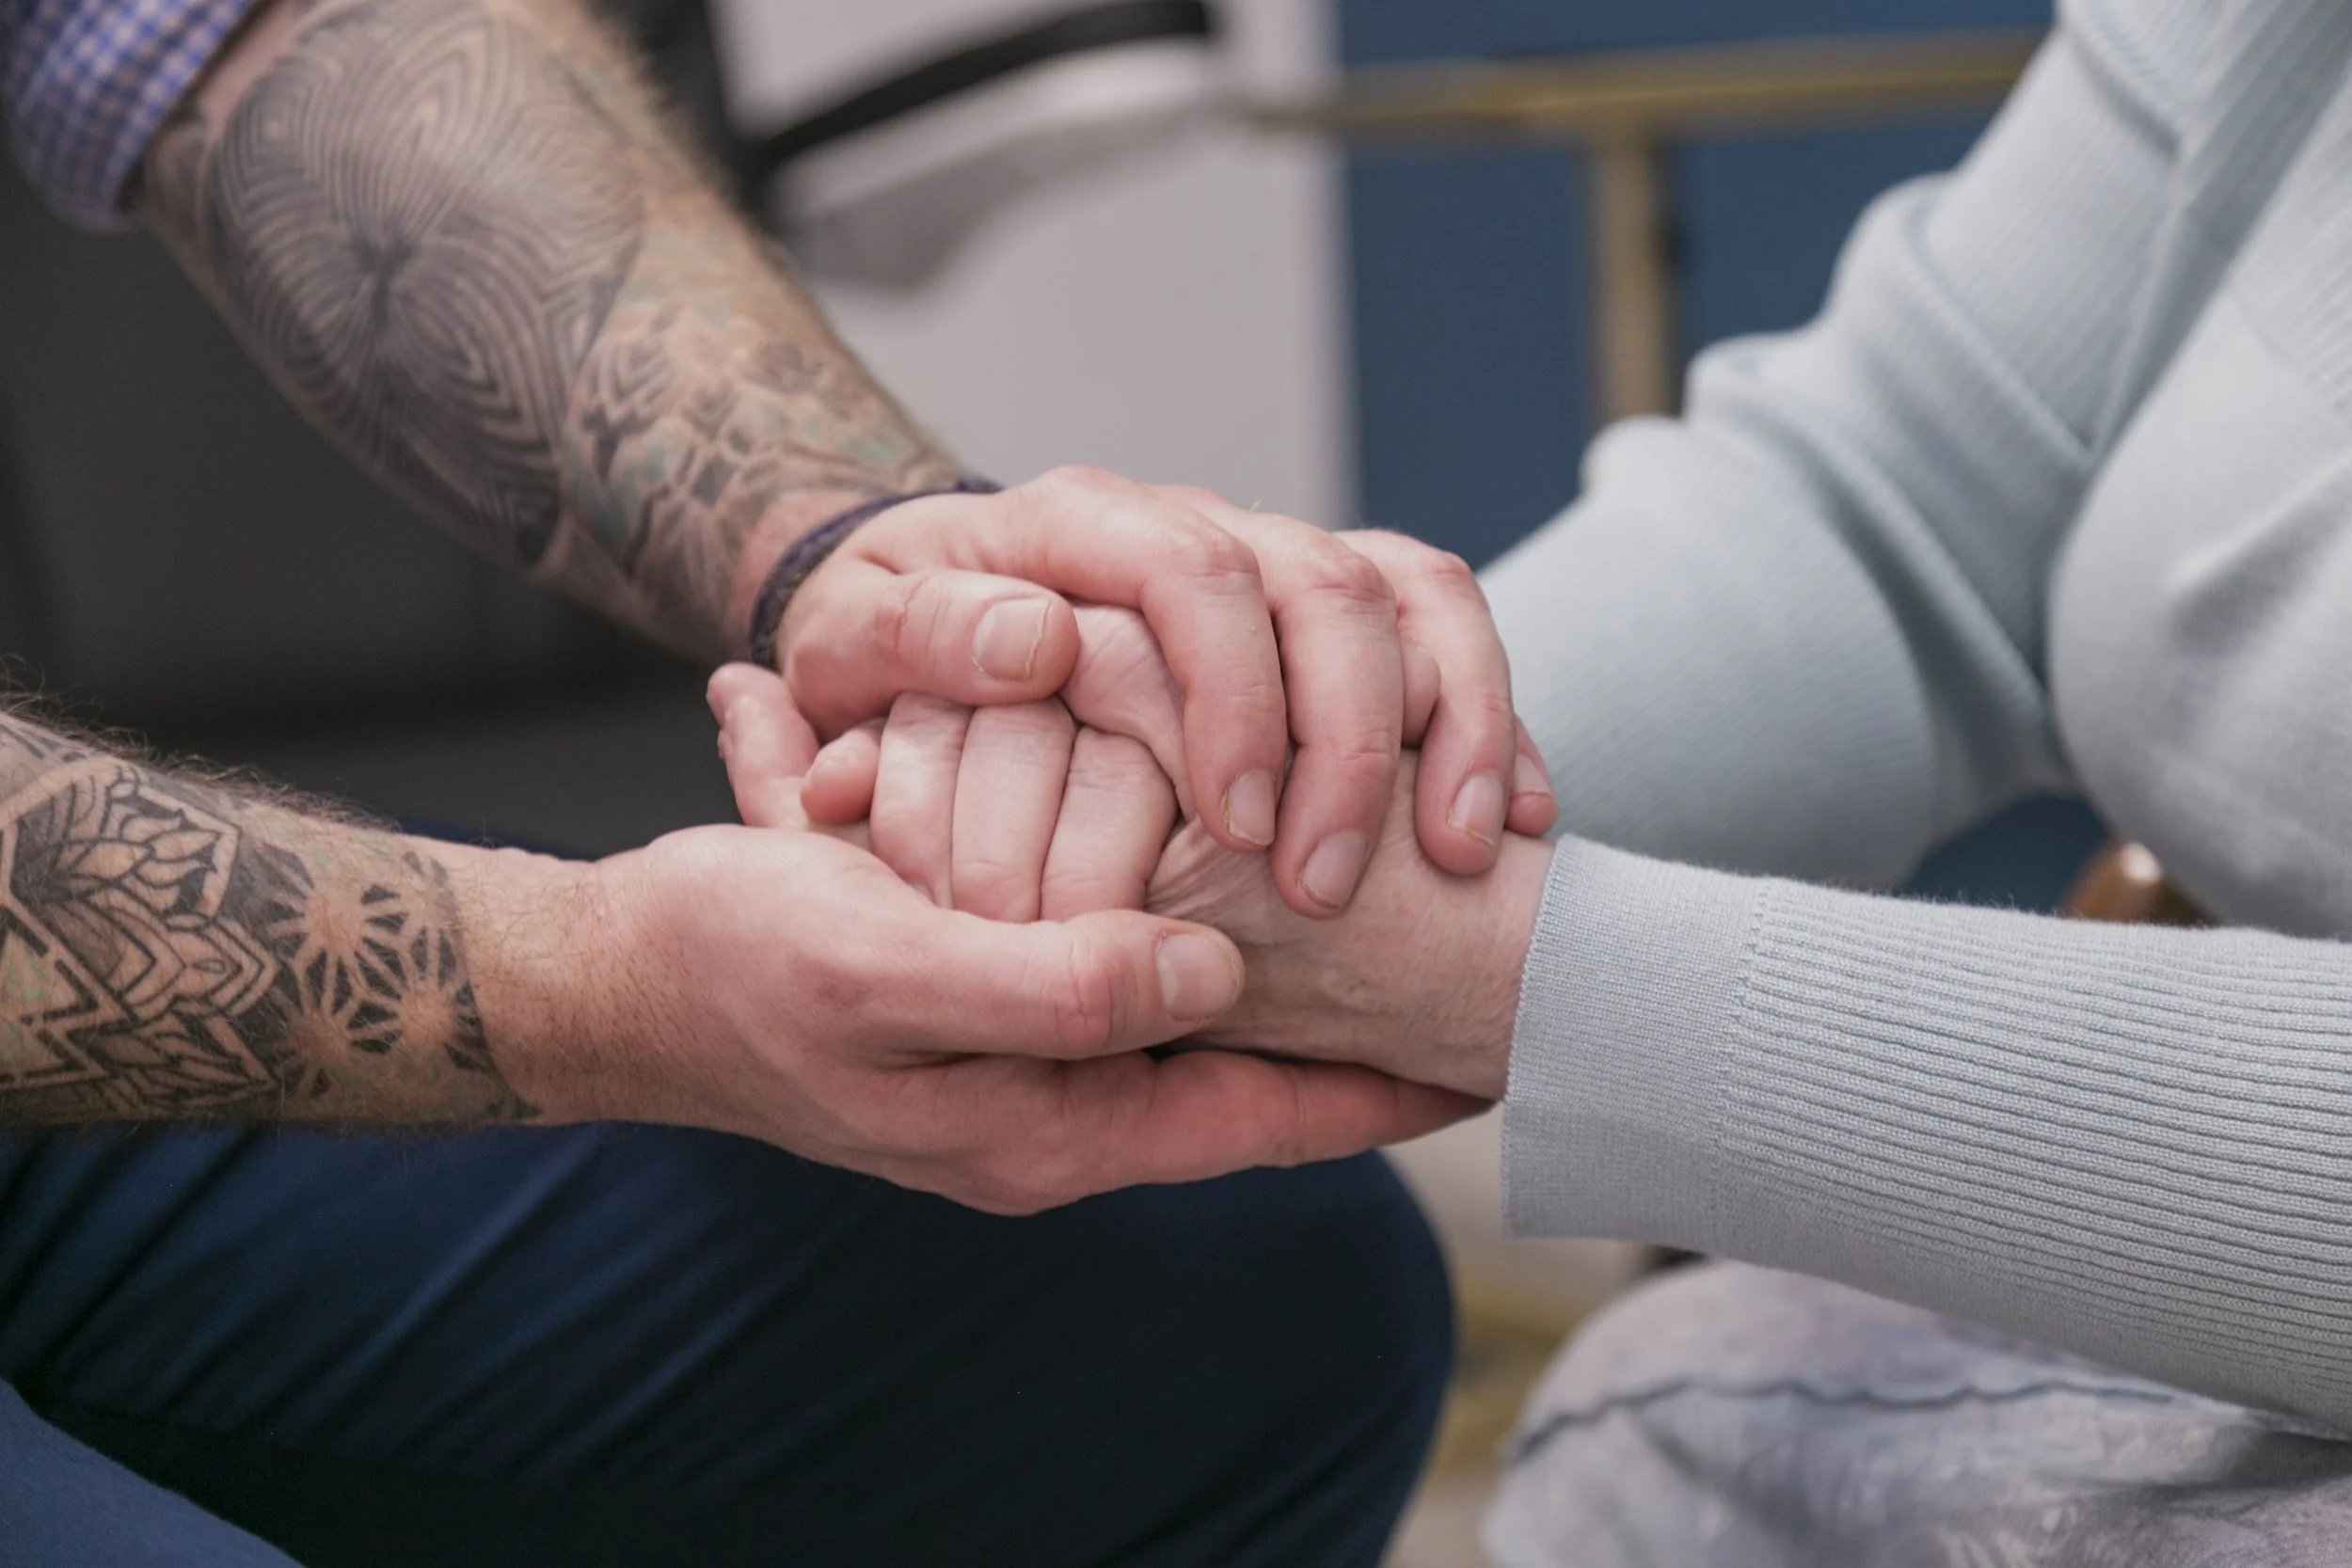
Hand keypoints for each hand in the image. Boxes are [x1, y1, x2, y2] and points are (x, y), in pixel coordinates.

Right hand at [511, 668, 1477, 1214]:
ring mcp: (1027, 1045)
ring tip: (1382, 886)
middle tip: (1463, 960)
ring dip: (1271, 947)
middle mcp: (1056, 1097)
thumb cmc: (737, 972)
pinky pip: (1111, 948)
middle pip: (1240, 1064)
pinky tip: (1228, 839)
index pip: (1257, 1118)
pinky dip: (1171, 902)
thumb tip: (1206, 970)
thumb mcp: (886, 971)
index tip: (1494, 1053)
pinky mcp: (996, 980)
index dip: (1378, 1093)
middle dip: (1343, 1020)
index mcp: (1048, 1126)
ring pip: (1186, 998)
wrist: (617, 970)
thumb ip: (1048, 986)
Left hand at [773, 466, 1555, 914]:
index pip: (1188, 569)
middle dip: (1344, 738)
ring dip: (1446, 727)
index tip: (1233, 826)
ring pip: (1409, 598)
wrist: (931, 627)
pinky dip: (1488, 722)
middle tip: (1322, 882)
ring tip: (1454, 857)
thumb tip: (1038, 639)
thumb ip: (915, 641)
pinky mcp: (1340, 608)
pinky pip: (1450, 631)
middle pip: (1322, 584)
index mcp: (1079, 523)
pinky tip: (1508, 822)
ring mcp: (1279, 560)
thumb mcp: (852, 644)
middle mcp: (1198, 525)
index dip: (1229, 692)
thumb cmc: (892, 656)